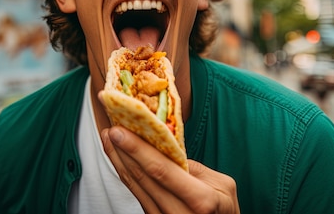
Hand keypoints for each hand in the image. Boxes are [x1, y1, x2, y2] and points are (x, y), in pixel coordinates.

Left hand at [101, 126, 239, 213]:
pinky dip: (125, 174)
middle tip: (109, 129)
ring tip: (108, 139)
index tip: (119, 131)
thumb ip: (194, 168)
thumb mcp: (222, 185)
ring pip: (135, 187)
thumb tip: (166, 149)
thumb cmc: (225, 208)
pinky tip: (118, 158)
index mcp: (199, 200)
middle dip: (123, 151)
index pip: (161, 170)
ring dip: (118, 161)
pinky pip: (136, 194)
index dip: (137, 149)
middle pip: (143, 178)